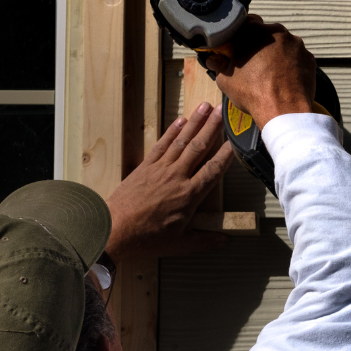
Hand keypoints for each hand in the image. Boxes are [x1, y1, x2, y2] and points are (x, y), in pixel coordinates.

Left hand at [104, 102, 234, 258]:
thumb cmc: (148, 238)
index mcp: (189, 196)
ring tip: (206, 106)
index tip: (235, 141)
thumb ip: (205, 240)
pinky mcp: (145, 166)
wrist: (114, 229)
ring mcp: (160, 169)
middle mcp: (177, 177)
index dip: (226, 155)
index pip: (213, 171)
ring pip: (182, 141)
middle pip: (198, 147)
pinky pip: (162, 144)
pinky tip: (181, 120)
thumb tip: (225, 241)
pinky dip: (172, 131)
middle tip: (223, 110)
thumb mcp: (180, 244)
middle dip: (212, 127)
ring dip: (195, 122)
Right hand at [202, 16, 316, 128]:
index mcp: (255, 30)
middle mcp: (278, 32)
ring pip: (284, 46)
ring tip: (271, 74)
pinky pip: (297, 58)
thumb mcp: (226, 79)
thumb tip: (213, 60)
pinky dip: (292, 66)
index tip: (240, 48)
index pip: (246, 23)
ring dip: (277, 55)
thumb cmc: (253, 92)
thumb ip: (218, 65)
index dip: (242, 36)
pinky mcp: (310, 58)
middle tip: (255, 64)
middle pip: (267, 34)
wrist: (284, 110)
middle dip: (261, 46)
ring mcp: (297, 44)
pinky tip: (285, 80)